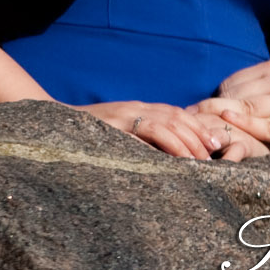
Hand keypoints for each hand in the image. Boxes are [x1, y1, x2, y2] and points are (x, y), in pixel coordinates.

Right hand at [86, 101, 269, 160]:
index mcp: (140, 109)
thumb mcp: (118, 134)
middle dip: (198, 135)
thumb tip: (165, 158)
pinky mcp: (111, 127)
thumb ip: (140, 139)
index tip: (216, 143)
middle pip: (176, 117)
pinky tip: (169, 159)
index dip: (199, 127)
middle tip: (214, 155)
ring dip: (184, 142)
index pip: (177, 113)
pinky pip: (139, 133)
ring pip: (163, 123)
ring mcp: (123, 115)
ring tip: (198, 161)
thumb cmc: (87, 136)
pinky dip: (158, 144)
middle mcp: (135, 108)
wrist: (53, 127)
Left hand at [195, 53, 269, 147]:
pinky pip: (268, 124)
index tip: (199, 118)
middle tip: (188, 131)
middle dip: (208, 112)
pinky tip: (228, 129)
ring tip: (196, 138)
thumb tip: (257, 93)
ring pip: (244, 106)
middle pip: (231, 92)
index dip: (215, 100)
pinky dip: (245, 125)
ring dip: (217, 121)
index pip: (234, 81)